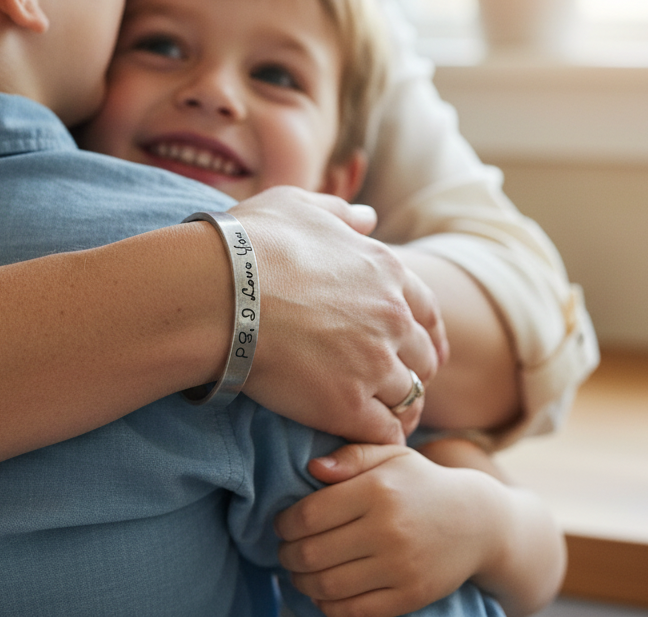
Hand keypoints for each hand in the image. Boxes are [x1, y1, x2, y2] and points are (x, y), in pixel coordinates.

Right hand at [232, 187, 447, 443]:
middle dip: (413, 371)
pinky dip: (380, 439)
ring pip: (409, 397)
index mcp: (386, 272)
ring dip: (398, 409)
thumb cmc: (250, 245)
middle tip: (395, 387)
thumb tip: (368, 217)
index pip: (427, 311)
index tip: (425, 351)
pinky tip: (365, 441)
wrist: (220, 291)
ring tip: (383, 420)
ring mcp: (373, 363)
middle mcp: (391, 318)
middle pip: (423, 357)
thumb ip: (340, 214)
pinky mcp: (348, 405)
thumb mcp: (300, 207)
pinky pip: (385, 433)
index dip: (427, 334)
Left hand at [275, 443, 497, 616]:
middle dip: (287, 556)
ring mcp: (400, 566)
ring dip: (302, 583)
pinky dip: (328, 606)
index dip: (284, 524)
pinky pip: (354, 611)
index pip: (309, 515)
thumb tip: (312, 468)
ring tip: (301, 573)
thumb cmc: (423, 485)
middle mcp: (388, 529)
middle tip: (287, 551)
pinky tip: (325, 592)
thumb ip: (352, 456)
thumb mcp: (393, 456)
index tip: (283, 525)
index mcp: (378, 490)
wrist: (478, 522)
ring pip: (327, 586)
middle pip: (312, 553)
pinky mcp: (410, 595)